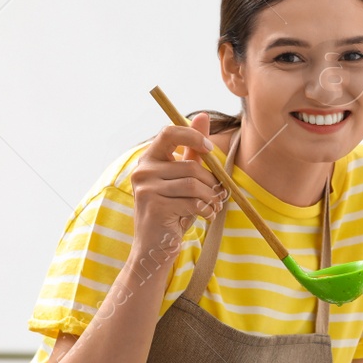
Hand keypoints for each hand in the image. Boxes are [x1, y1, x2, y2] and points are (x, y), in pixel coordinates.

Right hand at [130, 112, 227, 257]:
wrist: (155, 247)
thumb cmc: (173, 211)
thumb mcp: (184, 179)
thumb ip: (192, 150)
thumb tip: (202, 115)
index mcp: (148, 159)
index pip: (169, 133)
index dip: (193, 136)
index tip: (210, 150)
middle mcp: (143, 171)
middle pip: (190, 165)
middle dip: (211, 181)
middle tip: (219, 194)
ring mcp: (146, 189)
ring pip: (194, 184)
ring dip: (212, 197)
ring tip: (214, 206)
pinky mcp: (155, 206)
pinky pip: (193, 201)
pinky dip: (206, 209)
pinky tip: (206, 216)